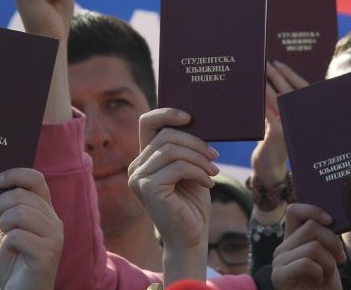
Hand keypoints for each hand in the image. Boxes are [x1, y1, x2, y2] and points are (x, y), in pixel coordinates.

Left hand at [0, 168, 63, 289]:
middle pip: (22, 196)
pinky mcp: (47, 254)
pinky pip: (17, 236)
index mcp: (47, 212)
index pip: (36, 179)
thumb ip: (11, 208)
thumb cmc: (13, 261)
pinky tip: (12, 252)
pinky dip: (7, 243)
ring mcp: (54, 238)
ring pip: (19, 213)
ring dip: (3, 225)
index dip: (15, 174)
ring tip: (5, 237)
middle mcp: (55, 222)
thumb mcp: (10, 229)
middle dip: (0, 205)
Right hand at [128, 108, 218, 282]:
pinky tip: (209, 183)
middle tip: (214, 156)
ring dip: (199, 159)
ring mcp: (139, 178)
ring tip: (213, 172)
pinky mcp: (148, 188)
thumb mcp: (189, 168)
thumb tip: (196, 120)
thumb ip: (184, 148)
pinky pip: (178, 166)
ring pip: (172, 150)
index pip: (147, 122)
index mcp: (144, 159)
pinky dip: (198, 172)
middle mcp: (135, 167)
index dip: (167, 113)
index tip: (190, 117)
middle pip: (166, 135)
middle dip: (195, 142)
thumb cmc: (191, 203)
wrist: (190, 237)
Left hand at [255, 61, 308, 182]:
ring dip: (267, 84)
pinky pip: (268, 111)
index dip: (291, 74)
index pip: (301, 88)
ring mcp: (290, 126)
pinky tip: (253, 93)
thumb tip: (268, 81)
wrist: (271, 170)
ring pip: (278, 99)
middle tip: (265, 63)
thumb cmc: (274, 144)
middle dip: (276, 74)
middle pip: (289, 90)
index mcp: (303, 116)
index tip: (278, 62)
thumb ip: (278, 107)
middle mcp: (300, 120)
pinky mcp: (278, 133)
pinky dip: (261, 101)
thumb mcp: (279, 123)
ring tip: (257, 73)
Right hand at [270, 203, 344, 289]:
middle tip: (340, 259)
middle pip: (311, 226)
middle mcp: (282, 248)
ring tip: (326, 275)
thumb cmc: (325, 285)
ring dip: (329, 262)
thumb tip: (331, 217)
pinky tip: (318, 282)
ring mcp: (278, 261)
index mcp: (292, 240)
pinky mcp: (279, 276)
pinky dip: (320, 273)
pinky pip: (307, 263)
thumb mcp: (328, 255)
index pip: (294, 210)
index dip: (313, 209)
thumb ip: (323, 237)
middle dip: (333, 242)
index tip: (331, 221)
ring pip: (313, 246)